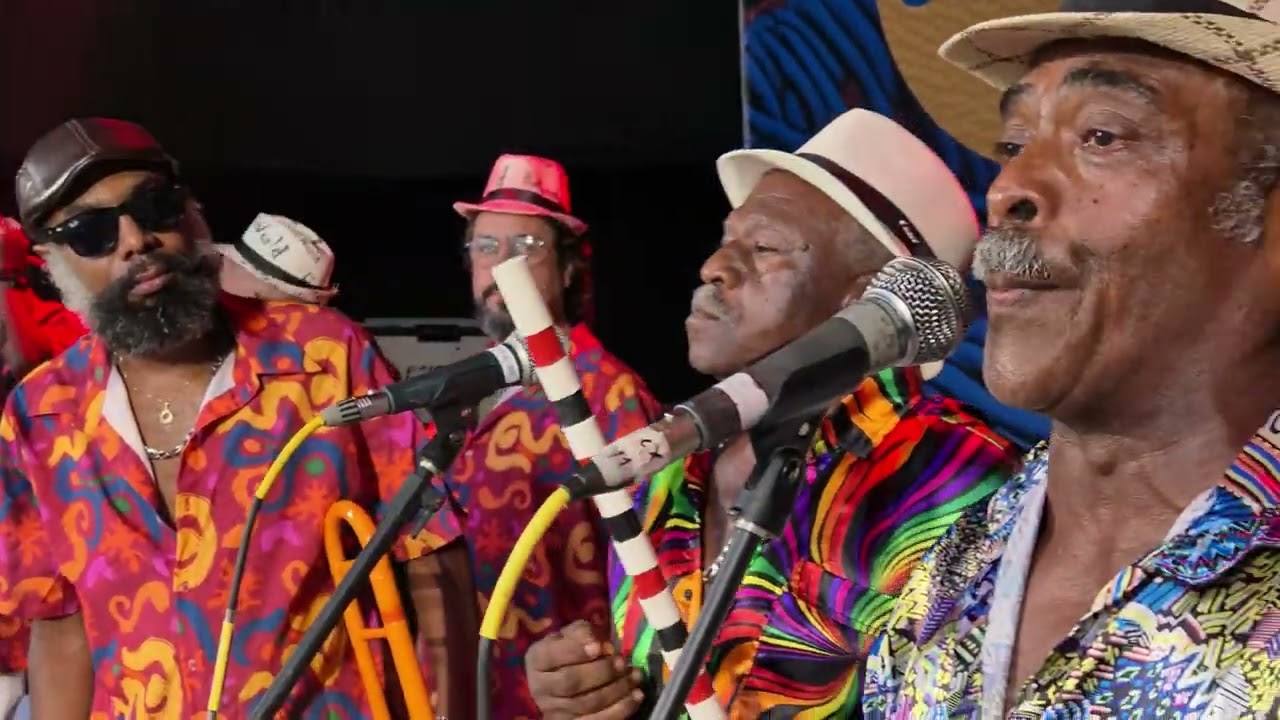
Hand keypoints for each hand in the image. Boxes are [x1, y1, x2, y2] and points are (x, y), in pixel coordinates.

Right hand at [526, 620, 644, 719]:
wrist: (558, 681)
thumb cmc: (568, 652)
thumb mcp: (570, 635)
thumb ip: (581, 632)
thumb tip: (597, 641)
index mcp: (537, 660)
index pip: (552, 655)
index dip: (576, 651)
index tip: (599, 646)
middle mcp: (541, 688)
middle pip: (571, 682)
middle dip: (602, 671)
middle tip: (622, 662)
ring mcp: (555, 711)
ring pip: (588, 704)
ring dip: (617, 689)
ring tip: (635, 676)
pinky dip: (620, 710)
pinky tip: (636, 696)